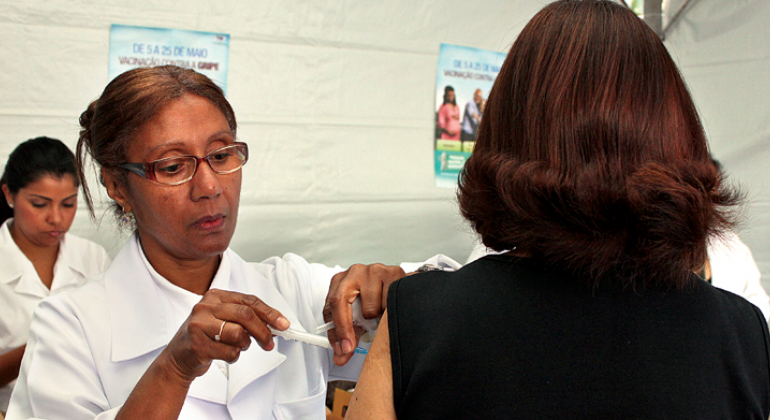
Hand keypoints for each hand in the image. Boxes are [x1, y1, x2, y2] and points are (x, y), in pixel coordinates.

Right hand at [159, 289, 289, 381]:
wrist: (178, 357)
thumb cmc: (206, 336)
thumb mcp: (224, 320)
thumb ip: (247, 318)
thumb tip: (275, 324)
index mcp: (216, 296)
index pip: (249, 301)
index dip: (269, 313)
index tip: (283, 324)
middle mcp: (206, 307)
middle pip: (246, 315)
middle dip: (263, 331)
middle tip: (269, 343)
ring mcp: (199, 325)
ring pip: (238, 334)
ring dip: (244, 345)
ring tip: (237, 347)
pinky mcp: (197, 344)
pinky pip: (229, 352)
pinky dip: (233, 356)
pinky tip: (223, 354)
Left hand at [323, 263, 404, 365]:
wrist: (397, 285)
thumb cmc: (372, 299)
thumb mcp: (356, 316)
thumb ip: (347, 335)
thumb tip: (341, 356)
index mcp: (341, 281)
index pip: (331, 305)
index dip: (337, 330)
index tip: (343, 348)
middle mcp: (355, 272)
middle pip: (343, 302)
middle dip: (348, 328)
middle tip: (353, 345)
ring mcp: (374, 270)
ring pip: (371, 307)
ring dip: (376, 318)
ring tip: (380, 314)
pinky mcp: (394, 273)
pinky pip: (389, 303)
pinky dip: (389, 311)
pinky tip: (389, 306)